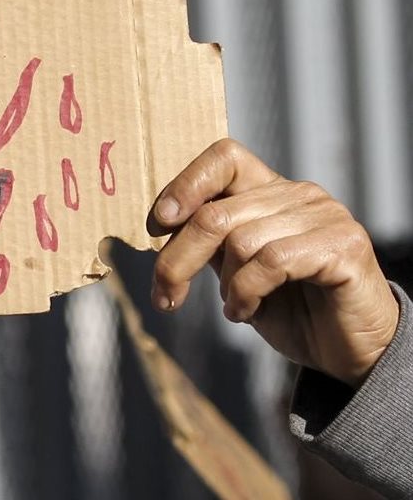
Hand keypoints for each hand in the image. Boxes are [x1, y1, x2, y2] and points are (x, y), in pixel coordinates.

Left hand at [150, 139, 397, 388]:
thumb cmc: (291, 308)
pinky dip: (247, 292)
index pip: (224, 157)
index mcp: (270, 189)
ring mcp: (325, 215)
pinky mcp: (344, 246)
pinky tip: (246, 312)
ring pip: (240, 239)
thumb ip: (208, 242)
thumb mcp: (235, 270)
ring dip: (225, 284)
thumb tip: (161, 223)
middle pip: (216, 212)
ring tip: (234, 307)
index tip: (159, 223)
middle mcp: (299, 193)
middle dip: (179, 259)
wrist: (351, 352)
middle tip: (164, 297)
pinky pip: (272, 261)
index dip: (186, 184)